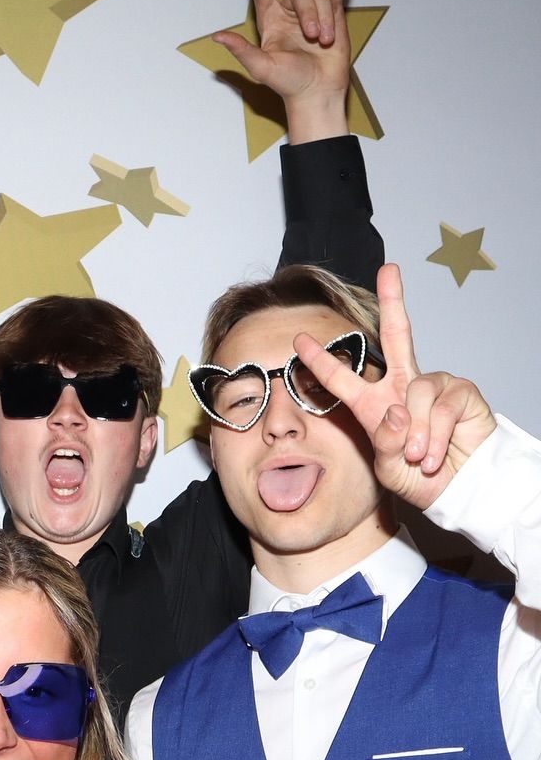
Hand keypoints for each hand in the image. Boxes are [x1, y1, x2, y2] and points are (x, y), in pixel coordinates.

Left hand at [215, 0, 350, 139]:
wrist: (317, 91)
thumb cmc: (288, 84)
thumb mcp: (261, 67)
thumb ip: (241, 49)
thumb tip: (217, 37)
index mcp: (270, 23)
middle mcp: (290, 14)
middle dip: (308, 11)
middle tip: (311, 37)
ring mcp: (311, 13)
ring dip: (324, 16)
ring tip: (324, 40)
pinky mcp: (332, 14)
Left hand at [293, 263, 496, 509]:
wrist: (457, 490)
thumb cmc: (419, 477)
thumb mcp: (389, 466)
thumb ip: (385, 442)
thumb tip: (395, 412)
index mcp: (374, 405)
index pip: (342, 378)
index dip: (320, 360)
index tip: (298, 340)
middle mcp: (403, 388)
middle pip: (398, 335)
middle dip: (394, 301)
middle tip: (389, 269)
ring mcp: (433, 386)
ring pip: (415, 395)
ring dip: (416, 434)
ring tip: (418, 457)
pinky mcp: (461, 392)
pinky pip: (441, 408)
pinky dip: (435, 437)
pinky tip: (434, 456)